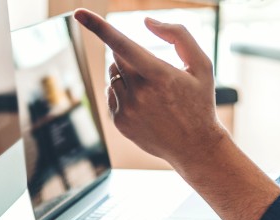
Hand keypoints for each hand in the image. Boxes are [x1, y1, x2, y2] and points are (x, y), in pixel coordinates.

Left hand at [74, 9, 224, 172]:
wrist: (194, 146)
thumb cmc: (198, 102)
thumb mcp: (201, 66)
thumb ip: (178, 35)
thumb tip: (147, 22)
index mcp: (159, 74)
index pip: (122, 45)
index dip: (99, 27)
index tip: (78, 12)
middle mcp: (139, 93)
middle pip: (117, 58)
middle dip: (131, 58)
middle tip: (152, 73)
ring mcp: (127, 109)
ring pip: (113, 76)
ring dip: (127, 76)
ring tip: (151, 94)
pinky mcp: (119, 122)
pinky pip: (112, 94)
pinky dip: (123, 93)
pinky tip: (144, 106)